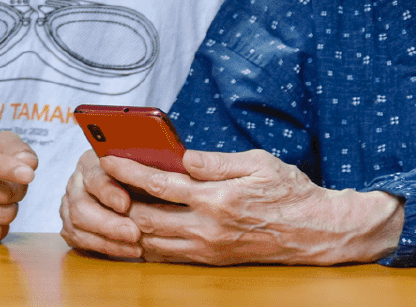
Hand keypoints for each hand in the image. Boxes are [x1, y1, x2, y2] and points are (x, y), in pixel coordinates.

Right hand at [59, 149, 143, 258]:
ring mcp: (69, 206)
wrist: (130, 191)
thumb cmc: (139, 176)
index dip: (108, 192)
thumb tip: (164, 175)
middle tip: (134, 233)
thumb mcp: (144, 167)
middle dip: (108, 224)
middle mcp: (76, 184)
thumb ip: (147, 171)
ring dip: (108, 241)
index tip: (125, 204)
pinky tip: (127, 251)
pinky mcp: (70, 227)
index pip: (94, 177)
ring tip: (137, 248)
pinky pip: (80, 241)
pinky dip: (105, 248)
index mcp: (90, 162)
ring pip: (77, 227)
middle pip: (80, 206)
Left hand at [103, 148, 402, 265]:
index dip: (129, 171)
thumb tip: (178, 154)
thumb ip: (213, 161)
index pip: (160, 184)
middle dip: (117, 200)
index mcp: (218, 199)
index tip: (107, 158)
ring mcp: (207, 249)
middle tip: (97, 183)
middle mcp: (208, 228)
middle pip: (146, 217)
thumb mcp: (256, 163)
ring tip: (107, 204)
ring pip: (150, 241)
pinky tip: (131, 230)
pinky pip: (165, 255)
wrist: (317, 233)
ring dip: (125, 225)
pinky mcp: (210, 260)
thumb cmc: (290, 192)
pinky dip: (143, 244)